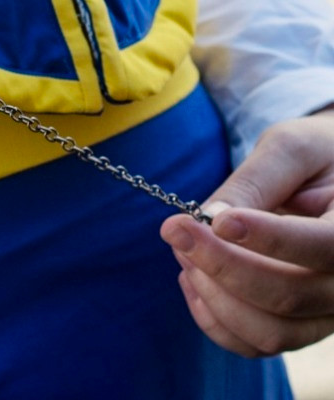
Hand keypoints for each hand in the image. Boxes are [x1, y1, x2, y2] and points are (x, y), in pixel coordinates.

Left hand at [161, 107, 333, 356]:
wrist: (333, 182)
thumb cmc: (318, 156)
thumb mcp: (293, 149)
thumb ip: (257, 181)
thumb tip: (210, 218)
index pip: (321, 247)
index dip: (267, 239)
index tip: (216, 221)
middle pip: (287, 296)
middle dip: (221, 265)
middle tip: (175, 229)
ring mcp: (326, 314)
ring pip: (270, 332)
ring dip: (214, 296)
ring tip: (181, 250)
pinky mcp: (300, 326)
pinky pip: (257, 344)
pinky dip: (216, 320)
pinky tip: (192, 279)